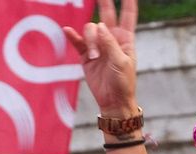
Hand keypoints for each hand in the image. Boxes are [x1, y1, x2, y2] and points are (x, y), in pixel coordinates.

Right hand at [63, 0, 137, 114]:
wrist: (113, 101)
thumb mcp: (121, 61)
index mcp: (125, 39)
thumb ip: (110, 43)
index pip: (127, 16)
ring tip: (94, 56)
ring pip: (90, 31)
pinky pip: (78, 42)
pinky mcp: (86, 56)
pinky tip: (67, 30)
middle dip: (104, 3)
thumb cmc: (123, 82)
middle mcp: (111, 39)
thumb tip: (100, 25)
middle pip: (107, 15)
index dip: (128, 3)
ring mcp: (98, 46)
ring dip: (90, 40)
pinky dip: (73, 36)